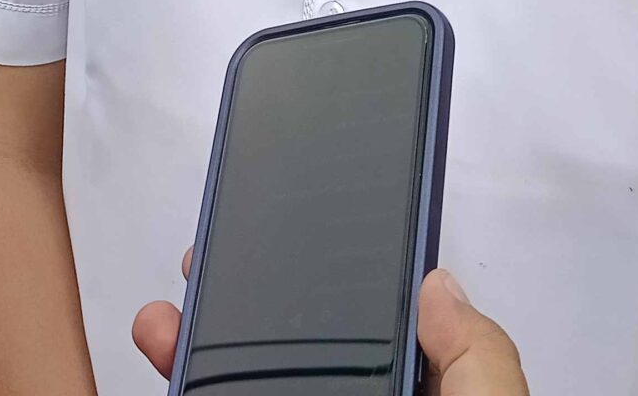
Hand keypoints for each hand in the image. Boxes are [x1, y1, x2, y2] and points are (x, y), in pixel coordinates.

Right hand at [134, 257, 528, 394]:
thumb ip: (480, 362)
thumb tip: (440, 283)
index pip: (365, 345)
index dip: (321, 298)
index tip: (280, 253)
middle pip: (287, 374)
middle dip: (236, 328)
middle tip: (196, 289)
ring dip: (194, 371)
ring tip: (158, 331)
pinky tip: (166, 385)